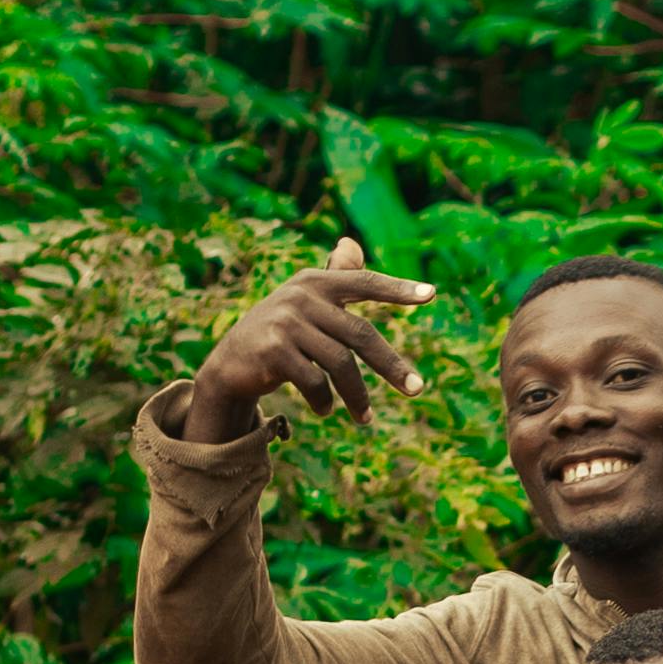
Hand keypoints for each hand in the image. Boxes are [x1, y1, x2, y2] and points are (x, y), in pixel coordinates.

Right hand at [185, 238, 436, 440]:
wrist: (231, 362)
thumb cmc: (280, 332)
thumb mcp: (305, 303)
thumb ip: (333, 278)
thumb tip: (351, 244)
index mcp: (315, 282)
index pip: (364, 282)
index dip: (398, 289)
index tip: (431, 295)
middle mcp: (301, 296)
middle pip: (360, 334)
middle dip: (391, 366)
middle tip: (416, 390)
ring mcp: (285, 323)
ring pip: (340, 364)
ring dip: (357, 396)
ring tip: (366, 419)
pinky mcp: (272, 350)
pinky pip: (314, 381)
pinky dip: (324, 401)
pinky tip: (326, 411)